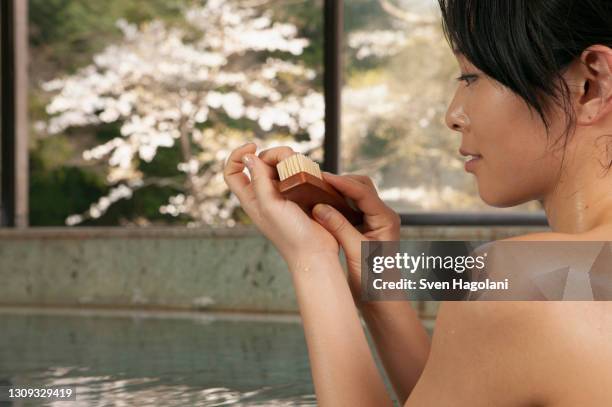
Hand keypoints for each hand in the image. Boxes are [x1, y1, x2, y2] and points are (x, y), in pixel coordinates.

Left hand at [223, 143, 339, 268]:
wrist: (315, 251)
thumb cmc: (290, 235)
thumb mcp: (269, 206)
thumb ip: (258, 180)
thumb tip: (249, 157)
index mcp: (251, 198)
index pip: (233, 172)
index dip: (237, 155)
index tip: (254, 147)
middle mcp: (265, 194)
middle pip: (261, 162)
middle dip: (273, 154)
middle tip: (288, 159)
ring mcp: (284, 194)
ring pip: (281, 165)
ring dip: (291, 160)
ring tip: (302, 169)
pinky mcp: (301, 194)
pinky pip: (298, 173)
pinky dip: (303, 168)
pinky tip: (310, 174)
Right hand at [311, 172, 400, 302]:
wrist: (381, 299)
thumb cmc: (375, 280)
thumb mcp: (356, 251)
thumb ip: (339, 227)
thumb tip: (318, 206)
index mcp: (386, 219)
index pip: (363, 192)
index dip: (342, 182)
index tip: (322, 177)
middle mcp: (382, 216)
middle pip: (361, 187)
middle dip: (340, 183)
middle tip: (316, 181)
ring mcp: (374, 221)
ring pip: (354, 196)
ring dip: (337, 192)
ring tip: (316, 190)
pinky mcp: (364, 228)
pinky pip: (350, 208)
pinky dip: (336, 204)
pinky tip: (321, 205)